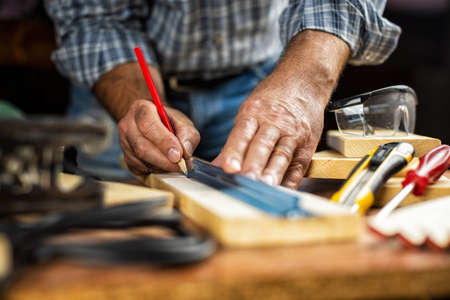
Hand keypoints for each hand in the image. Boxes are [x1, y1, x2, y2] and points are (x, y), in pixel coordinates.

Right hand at [118, 99, 199, 175]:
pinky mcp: (125, 156)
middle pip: (141, 146)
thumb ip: (188, 135)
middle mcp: (128, 124)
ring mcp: (124, 141)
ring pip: (140, 160)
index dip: (164, 142)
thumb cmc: (169, 122)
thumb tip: (185, 152)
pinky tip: (163, 165)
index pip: (148, 125)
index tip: (178, 155)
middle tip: (180, 165)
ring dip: (160, 166)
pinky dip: (154, 170)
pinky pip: (138, 168)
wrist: (154, 124)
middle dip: (163, 160)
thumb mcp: (183, 122)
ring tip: (174, 164)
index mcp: (142, 109)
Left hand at [213, 30, 349, 187]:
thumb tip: (217, 166)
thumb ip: (234, 141)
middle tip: (244, 180)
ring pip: (282, 155)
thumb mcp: (249, 112)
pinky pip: (299, 165)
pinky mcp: (308, 144)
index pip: (242, 134)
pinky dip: (291, 180)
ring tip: (264, 187)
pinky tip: (283, 191)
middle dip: (253, 165)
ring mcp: (293, 133)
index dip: (235, 152)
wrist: (305, 81)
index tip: (227, 168)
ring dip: (273, 173)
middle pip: (263, 145)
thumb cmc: (272, 100)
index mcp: (255, 113)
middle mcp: (275, 123)